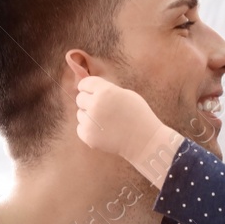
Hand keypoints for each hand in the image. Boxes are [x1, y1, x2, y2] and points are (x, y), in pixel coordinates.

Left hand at [71, 56, 184, 184]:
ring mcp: (90, 121)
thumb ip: (106, 89)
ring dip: (89, 117)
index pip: (85, 83)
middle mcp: (95, 104)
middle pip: (80, 98)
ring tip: (106, 122)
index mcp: (105, 91)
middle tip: (101, 109)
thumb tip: (87, 87)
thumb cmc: (137, 115)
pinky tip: (104, 132)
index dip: (86, 87)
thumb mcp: (125, 94)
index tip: (89, 92)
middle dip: (88, 102)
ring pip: (80, 114)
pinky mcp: (88, 136)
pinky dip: (90, 130)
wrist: (144, 140)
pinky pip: (81, 128)